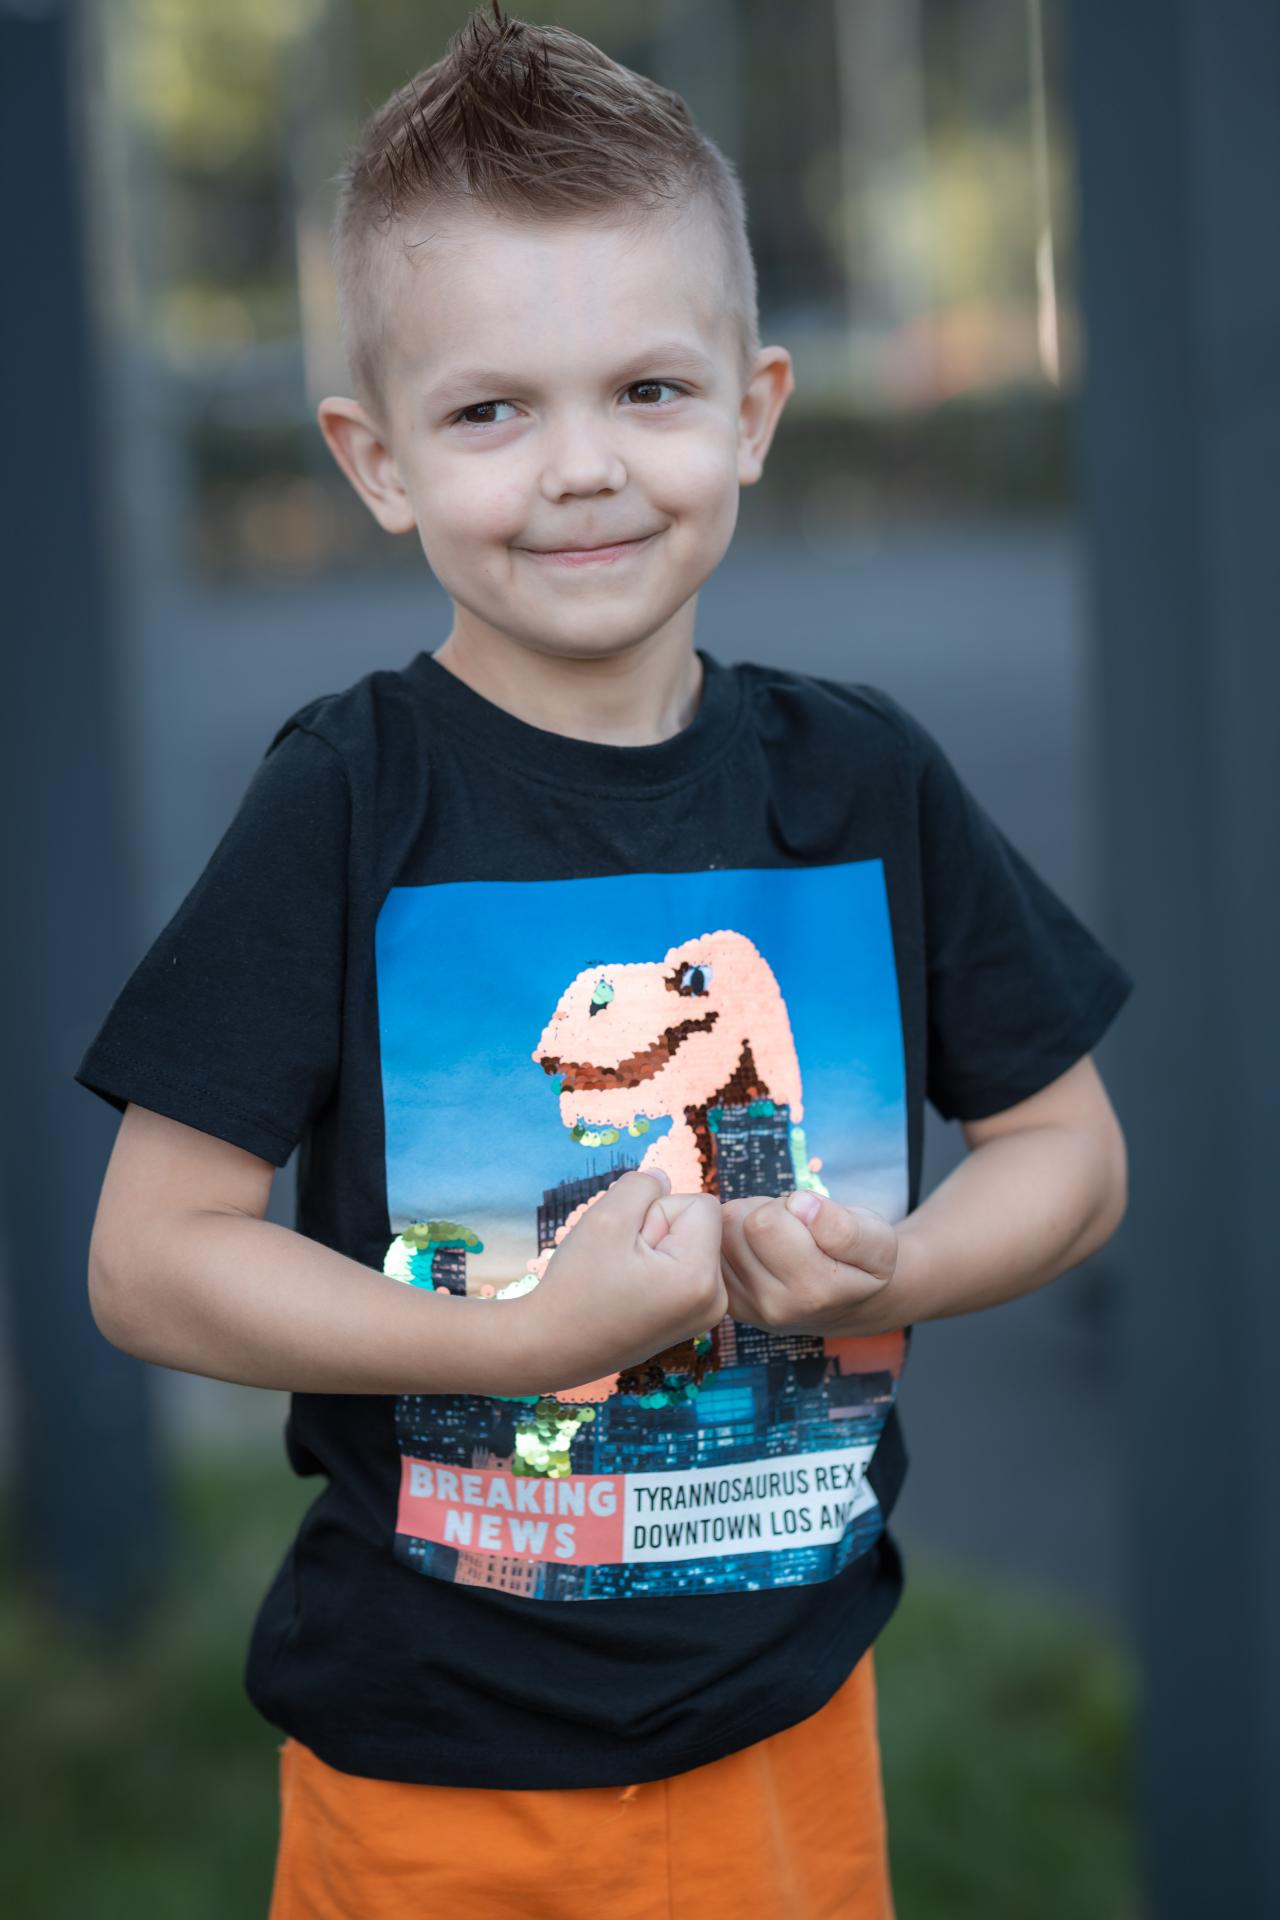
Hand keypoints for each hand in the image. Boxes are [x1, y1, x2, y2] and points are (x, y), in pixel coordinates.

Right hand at [507, 1169, 725, 1394]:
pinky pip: (684, 1265)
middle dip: (659, 1229)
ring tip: (625, 1277)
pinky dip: (658, 1266)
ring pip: (690, 1243)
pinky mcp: (693, 1317)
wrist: (554, 1346)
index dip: (659, 1210)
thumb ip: (641, 1185)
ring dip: (656, 1247)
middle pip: (699, 1224)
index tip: (629, 1244)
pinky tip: (631, 1288)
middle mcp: (715, 1300)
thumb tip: (664, 1177)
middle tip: (622, 1264)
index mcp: (700, 1278)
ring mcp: (706, 1313)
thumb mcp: (605, 1217)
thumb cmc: (576, 1285)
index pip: (702, 1203)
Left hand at [719, 1190, 899, 1336]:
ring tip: (781, 1237)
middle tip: (796, 1225)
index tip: (814, 1218)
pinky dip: (733, 1239)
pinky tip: (761, 1251)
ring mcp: (748, 1308)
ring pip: (722, 1232)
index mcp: (815, 1290)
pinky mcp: (730, 1303)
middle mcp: (776, 1306)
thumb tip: (800, 1205)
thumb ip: (844, 1225)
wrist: (848, 1302)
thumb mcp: (877, 1239)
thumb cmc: (862, 1261)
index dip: (791, 1204)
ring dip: (748, 1222)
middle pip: (738, 1223)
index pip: (766, 1222)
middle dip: (766, 1210)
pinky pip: (713, 1249)